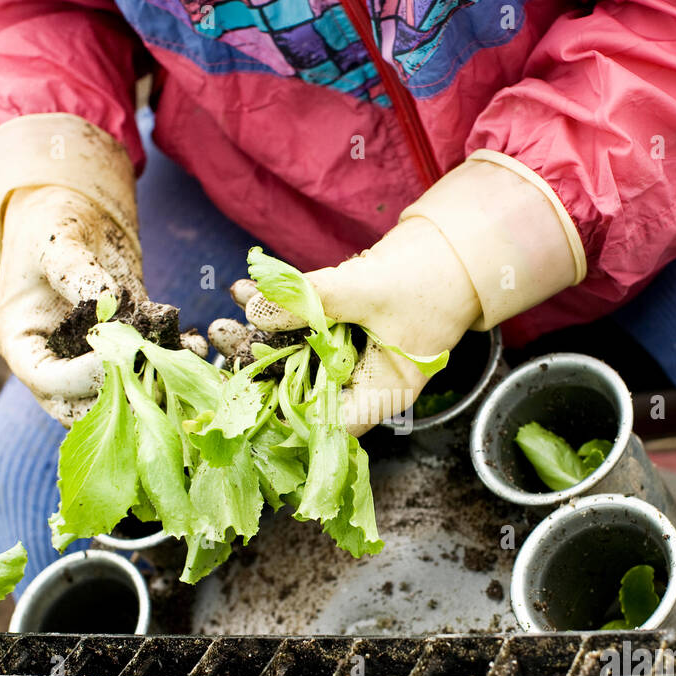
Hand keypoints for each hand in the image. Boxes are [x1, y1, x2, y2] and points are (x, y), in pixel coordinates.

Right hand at [0, 115, 203, 424]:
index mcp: (23, 345)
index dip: (82, 378)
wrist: (75, 217)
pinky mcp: (126, 353)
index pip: (48, 381)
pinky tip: (195, 349)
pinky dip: (171, 366)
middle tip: (159, 383)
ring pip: (120, 399)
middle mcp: (55, 365)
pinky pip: (148, 371)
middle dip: (123, 402)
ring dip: (153, 389)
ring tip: (184, 368)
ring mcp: (90, 365)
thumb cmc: (52, 226)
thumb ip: (78, 275)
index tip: (117, 358)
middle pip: (84, 408)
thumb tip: (109, 303)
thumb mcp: (58, 244)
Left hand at [210, 151, 585, 434]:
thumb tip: (258, 307)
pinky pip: (302, 332)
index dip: (281, 416)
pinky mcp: (342, 334)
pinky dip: (277, 314)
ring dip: (259, 336)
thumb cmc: (431, 279)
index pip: (325, 425)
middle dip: (256, 366)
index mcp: (382, 395)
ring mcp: (352, 360)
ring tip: (221, 317)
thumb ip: (315, 298)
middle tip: (219, 339)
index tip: (240, 396)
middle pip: (300, 391)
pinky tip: (245, 293)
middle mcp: (363, 385)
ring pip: (295, 358)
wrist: (456, 249)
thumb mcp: (370, 289)